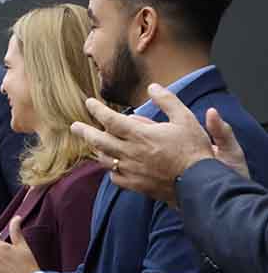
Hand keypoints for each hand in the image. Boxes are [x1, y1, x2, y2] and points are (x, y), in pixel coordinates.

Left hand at [70, 84, 246, 206]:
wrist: (199, 182)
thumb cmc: (193, 149)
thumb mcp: (185, 118)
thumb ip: (167, 101)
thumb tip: (152, 87)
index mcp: (140, 135)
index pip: (110, 120)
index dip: (96, 110)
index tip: (88, 103)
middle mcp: (130, 153)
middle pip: (98, 141)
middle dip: (84, 131)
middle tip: (74, 126)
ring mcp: (131, 170)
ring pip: (105, 159)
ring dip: (97, 149)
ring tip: (93, 143)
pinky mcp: (135, 185)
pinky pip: (115, 177)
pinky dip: (111, 169)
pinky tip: (113, 165)